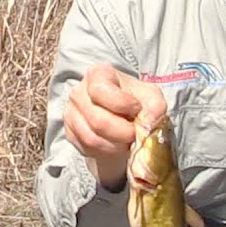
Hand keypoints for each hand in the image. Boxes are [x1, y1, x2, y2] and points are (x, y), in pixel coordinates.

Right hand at [63, 63, 166, 190]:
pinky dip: (106, 152)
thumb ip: (155, 107)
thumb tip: (147, 125)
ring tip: (127, 141)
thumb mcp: (151, 97)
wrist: (121, 115)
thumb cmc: (134, 100)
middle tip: (136, 134)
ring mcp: (70, 113)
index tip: (137, 109)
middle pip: (98, 120)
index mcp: (97, 74)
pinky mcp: (70, 133)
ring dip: (115, 146)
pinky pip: (87, 149)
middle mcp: (78, 92)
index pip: (101, 91)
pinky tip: (115, 144)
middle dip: (122, 133)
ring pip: (91, 138)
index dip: (122, 105)